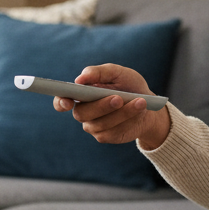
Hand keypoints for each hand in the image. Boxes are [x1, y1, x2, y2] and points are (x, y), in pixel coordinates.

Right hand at [53, 64, 171, 148]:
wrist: (148, 104)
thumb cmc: (129, 86)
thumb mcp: (118, 73)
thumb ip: (98, 73)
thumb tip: (80, 79)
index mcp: (81, 94)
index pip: (62, 100)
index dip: (61, 102)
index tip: (68, 102)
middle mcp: (84, 111)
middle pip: (82, 113)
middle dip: (101, 106)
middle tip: (118, 98)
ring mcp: (93, 126)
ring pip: (101, 123)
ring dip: (122, 113)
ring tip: (139, 101)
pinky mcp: (106, 136)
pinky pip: (113, 132)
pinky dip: (128, 120)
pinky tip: (140, 111)